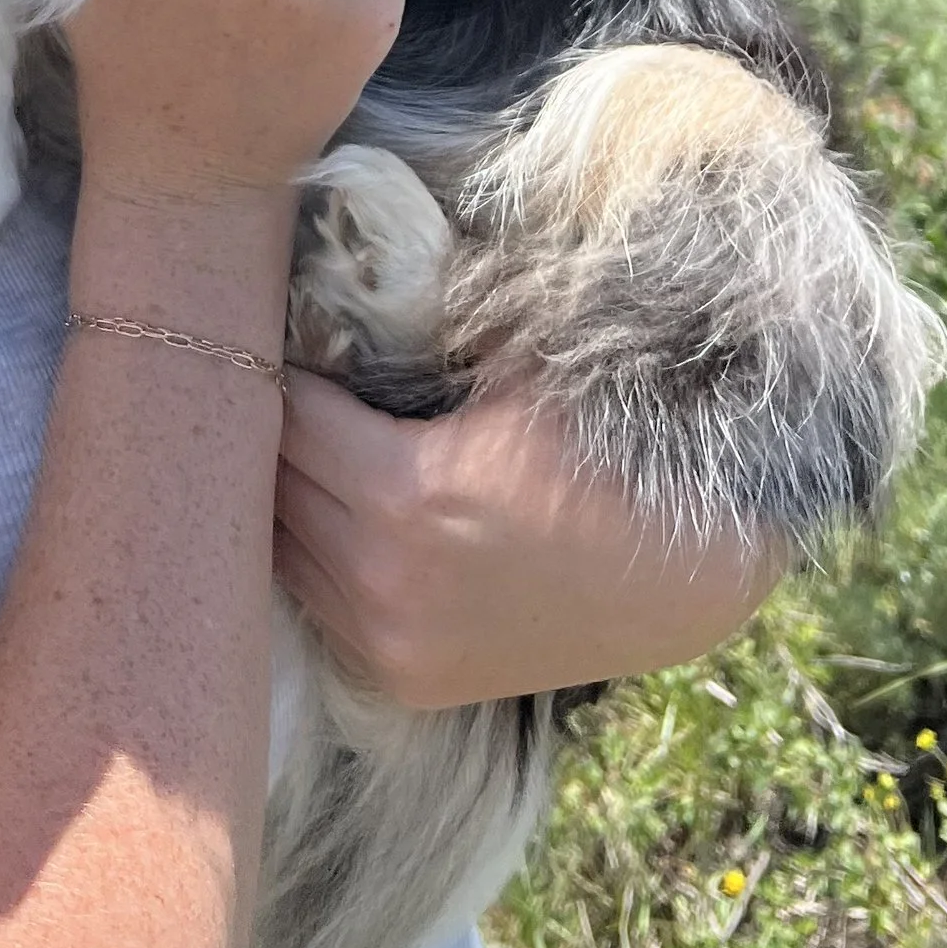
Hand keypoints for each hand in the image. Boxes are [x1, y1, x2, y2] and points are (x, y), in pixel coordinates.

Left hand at [274, 376, 784, 710]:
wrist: (678, 575)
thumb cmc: (598, 454)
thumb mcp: (517, 370)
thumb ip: (431, 325)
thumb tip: (361, 268)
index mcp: (403, 493)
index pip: (286, 416)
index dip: (278, 368)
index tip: (276, 335)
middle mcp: (379, 578)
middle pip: (273, 484)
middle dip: (269, 430)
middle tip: (268, 383)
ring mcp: (388, 640)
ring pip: (282, 551)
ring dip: (283, 496)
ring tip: (294, 444)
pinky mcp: (404, 680)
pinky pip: (317, 604)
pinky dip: (311, 556)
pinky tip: (324, 512)